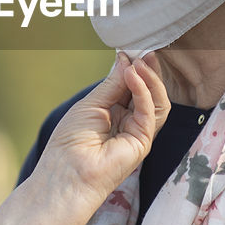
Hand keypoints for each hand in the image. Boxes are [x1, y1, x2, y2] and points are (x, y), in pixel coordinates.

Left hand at [37, 53, 169, 205]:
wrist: (66, 173)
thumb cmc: (70, 141)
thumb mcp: (91, 104)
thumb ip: (112, 83)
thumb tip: (125, 59)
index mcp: (114, 113)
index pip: (132, 87)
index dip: (134, 68)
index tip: (133, 50)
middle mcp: (129, 122)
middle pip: (148, 92)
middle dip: (147, 71)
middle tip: (145, 52)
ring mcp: (138, 132)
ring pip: (157, 102)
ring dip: (150, 79)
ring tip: (139, 62)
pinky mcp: (143, 142)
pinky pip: (150, 112)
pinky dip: (144, 91)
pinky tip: (133, 76)